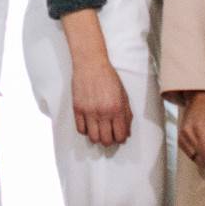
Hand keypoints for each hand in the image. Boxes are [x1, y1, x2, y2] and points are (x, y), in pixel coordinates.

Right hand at [59, 9, 131, 146]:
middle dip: (109, 141)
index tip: (119, 136)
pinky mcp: (77, 109)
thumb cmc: (109, 78)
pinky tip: (89, 124)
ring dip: (97, 137)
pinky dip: (86, 130)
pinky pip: (81, 130)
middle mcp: (103, 112)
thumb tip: (127, 132)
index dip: (121, 139)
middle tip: (109, 135)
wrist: (91, 64)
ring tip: (99, 131)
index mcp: (117, 109)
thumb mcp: (123, 95)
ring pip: (93, 138)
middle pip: (106, 140)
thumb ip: (127, 114)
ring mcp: (89, 111)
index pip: (120, 135)